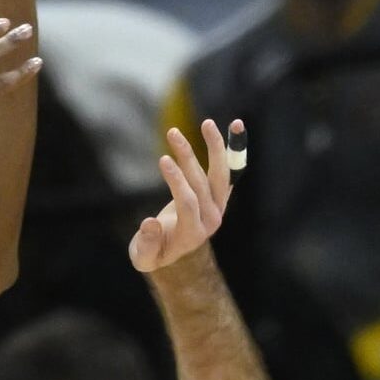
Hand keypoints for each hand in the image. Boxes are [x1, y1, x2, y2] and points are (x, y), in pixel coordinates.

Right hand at [130, 121, 241, 273]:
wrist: (173, 252)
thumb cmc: (152, 253)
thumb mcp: (143, 257)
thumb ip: (147, 244)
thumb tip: (150, 223)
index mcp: (192, 235)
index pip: (188, 202)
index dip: (176, 181)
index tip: (163, 159)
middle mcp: (211, 220)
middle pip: (206, 185)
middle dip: (189, 157)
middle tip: (173, 133)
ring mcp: (218, 207)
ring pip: (221, 174)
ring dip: (215, 147)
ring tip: (207, 123)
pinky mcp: (220, 196)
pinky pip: (229, 170)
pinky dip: (233, 149)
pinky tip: (235, 126)